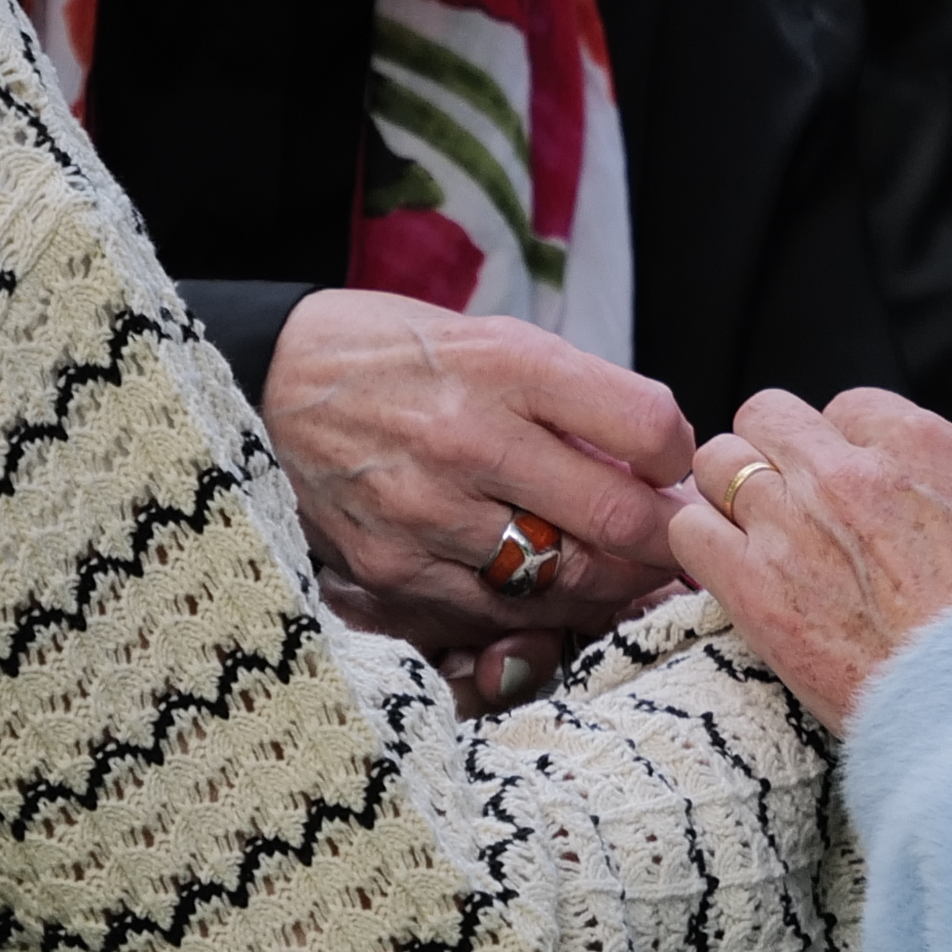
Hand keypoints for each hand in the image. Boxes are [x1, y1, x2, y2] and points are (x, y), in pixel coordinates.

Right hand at [264, 291, 699, 702]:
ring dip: (607, 583)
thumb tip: (657, 470)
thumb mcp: (491, 339)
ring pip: (566, 581)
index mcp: (507, 363)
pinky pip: (497, 612)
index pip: (647, 426)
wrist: (271, 381)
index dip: (680, 458)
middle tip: (674, 543)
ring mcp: (428, 510)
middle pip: (620, 519)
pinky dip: (535, 608)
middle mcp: (470, 436)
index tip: (672, 467)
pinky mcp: (393, 566)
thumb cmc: (399, 355)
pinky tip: (541, 584)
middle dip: (665, 541)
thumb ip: (573, 400)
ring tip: (614, 567)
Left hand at [658, 384, 951, 730]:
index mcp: (924, 446)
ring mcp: (793, 523)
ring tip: (752, 539)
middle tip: (790, 507)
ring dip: (730, 496)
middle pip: (768, 416)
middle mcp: (850, 471)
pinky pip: (689, 529)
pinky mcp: (752, 585)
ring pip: (717, 461)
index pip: (847, 405)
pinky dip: (701, 547)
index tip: (850, 491)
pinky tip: (730, 578)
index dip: (843, 448)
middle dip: (774, 455)